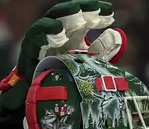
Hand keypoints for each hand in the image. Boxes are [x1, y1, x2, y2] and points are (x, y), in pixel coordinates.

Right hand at [0, 0, 126, 109]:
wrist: (47, 99)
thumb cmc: (68, 78)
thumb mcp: (90, 62)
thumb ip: (103, 48)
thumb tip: (118, 34)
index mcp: (71, 34)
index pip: (83, 17)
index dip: (95, 12)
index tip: (110, 13)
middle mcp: (57, 35)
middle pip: (67, 15)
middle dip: (82, 10)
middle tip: (96, 10)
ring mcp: (43, 42)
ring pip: (50, 21)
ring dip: (64, 16)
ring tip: (79, 14)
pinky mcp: (30, 53)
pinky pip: (34, 38)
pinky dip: (45, 32)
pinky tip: (57, 29)